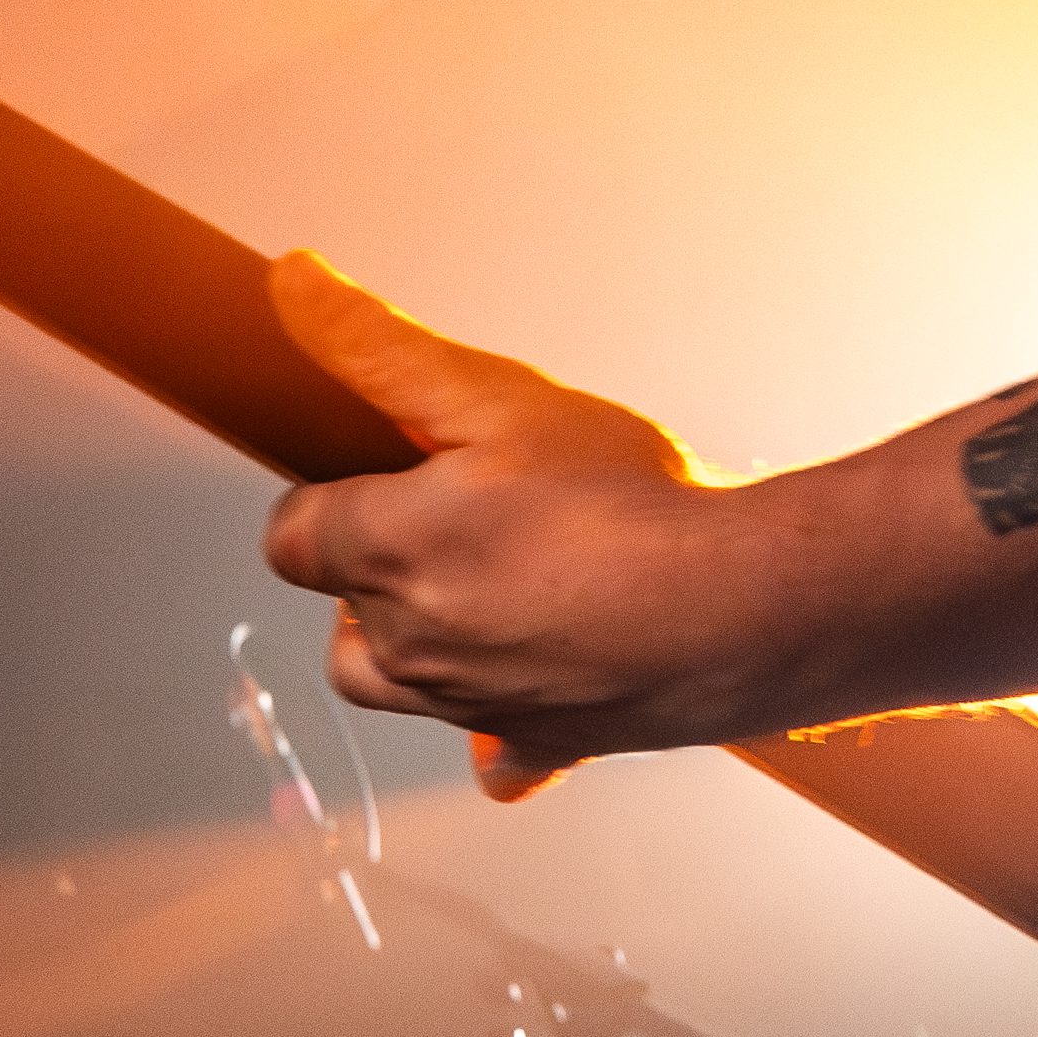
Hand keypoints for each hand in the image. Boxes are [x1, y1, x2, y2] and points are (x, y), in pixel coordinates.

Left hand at [258, 253, 721, 793]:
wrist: (746, 606)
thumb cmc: (631, 501)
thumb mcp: (501, 394)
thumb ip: (381, 345)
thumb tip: (293, 284)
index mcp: (385, 553)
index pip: (291, 535)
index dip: (333, 496)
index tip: (390, 476)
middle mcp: (408, 645)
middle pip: (343, 610)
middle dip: (381, 565)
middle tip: (465, 517)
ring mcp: (468, 705)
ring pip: (399, 679)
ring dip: (425, 637)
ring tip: (501, 582)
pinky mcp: (535, 743)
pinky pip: (490, 752)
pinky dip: (495, 727)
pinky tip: (531, 684)